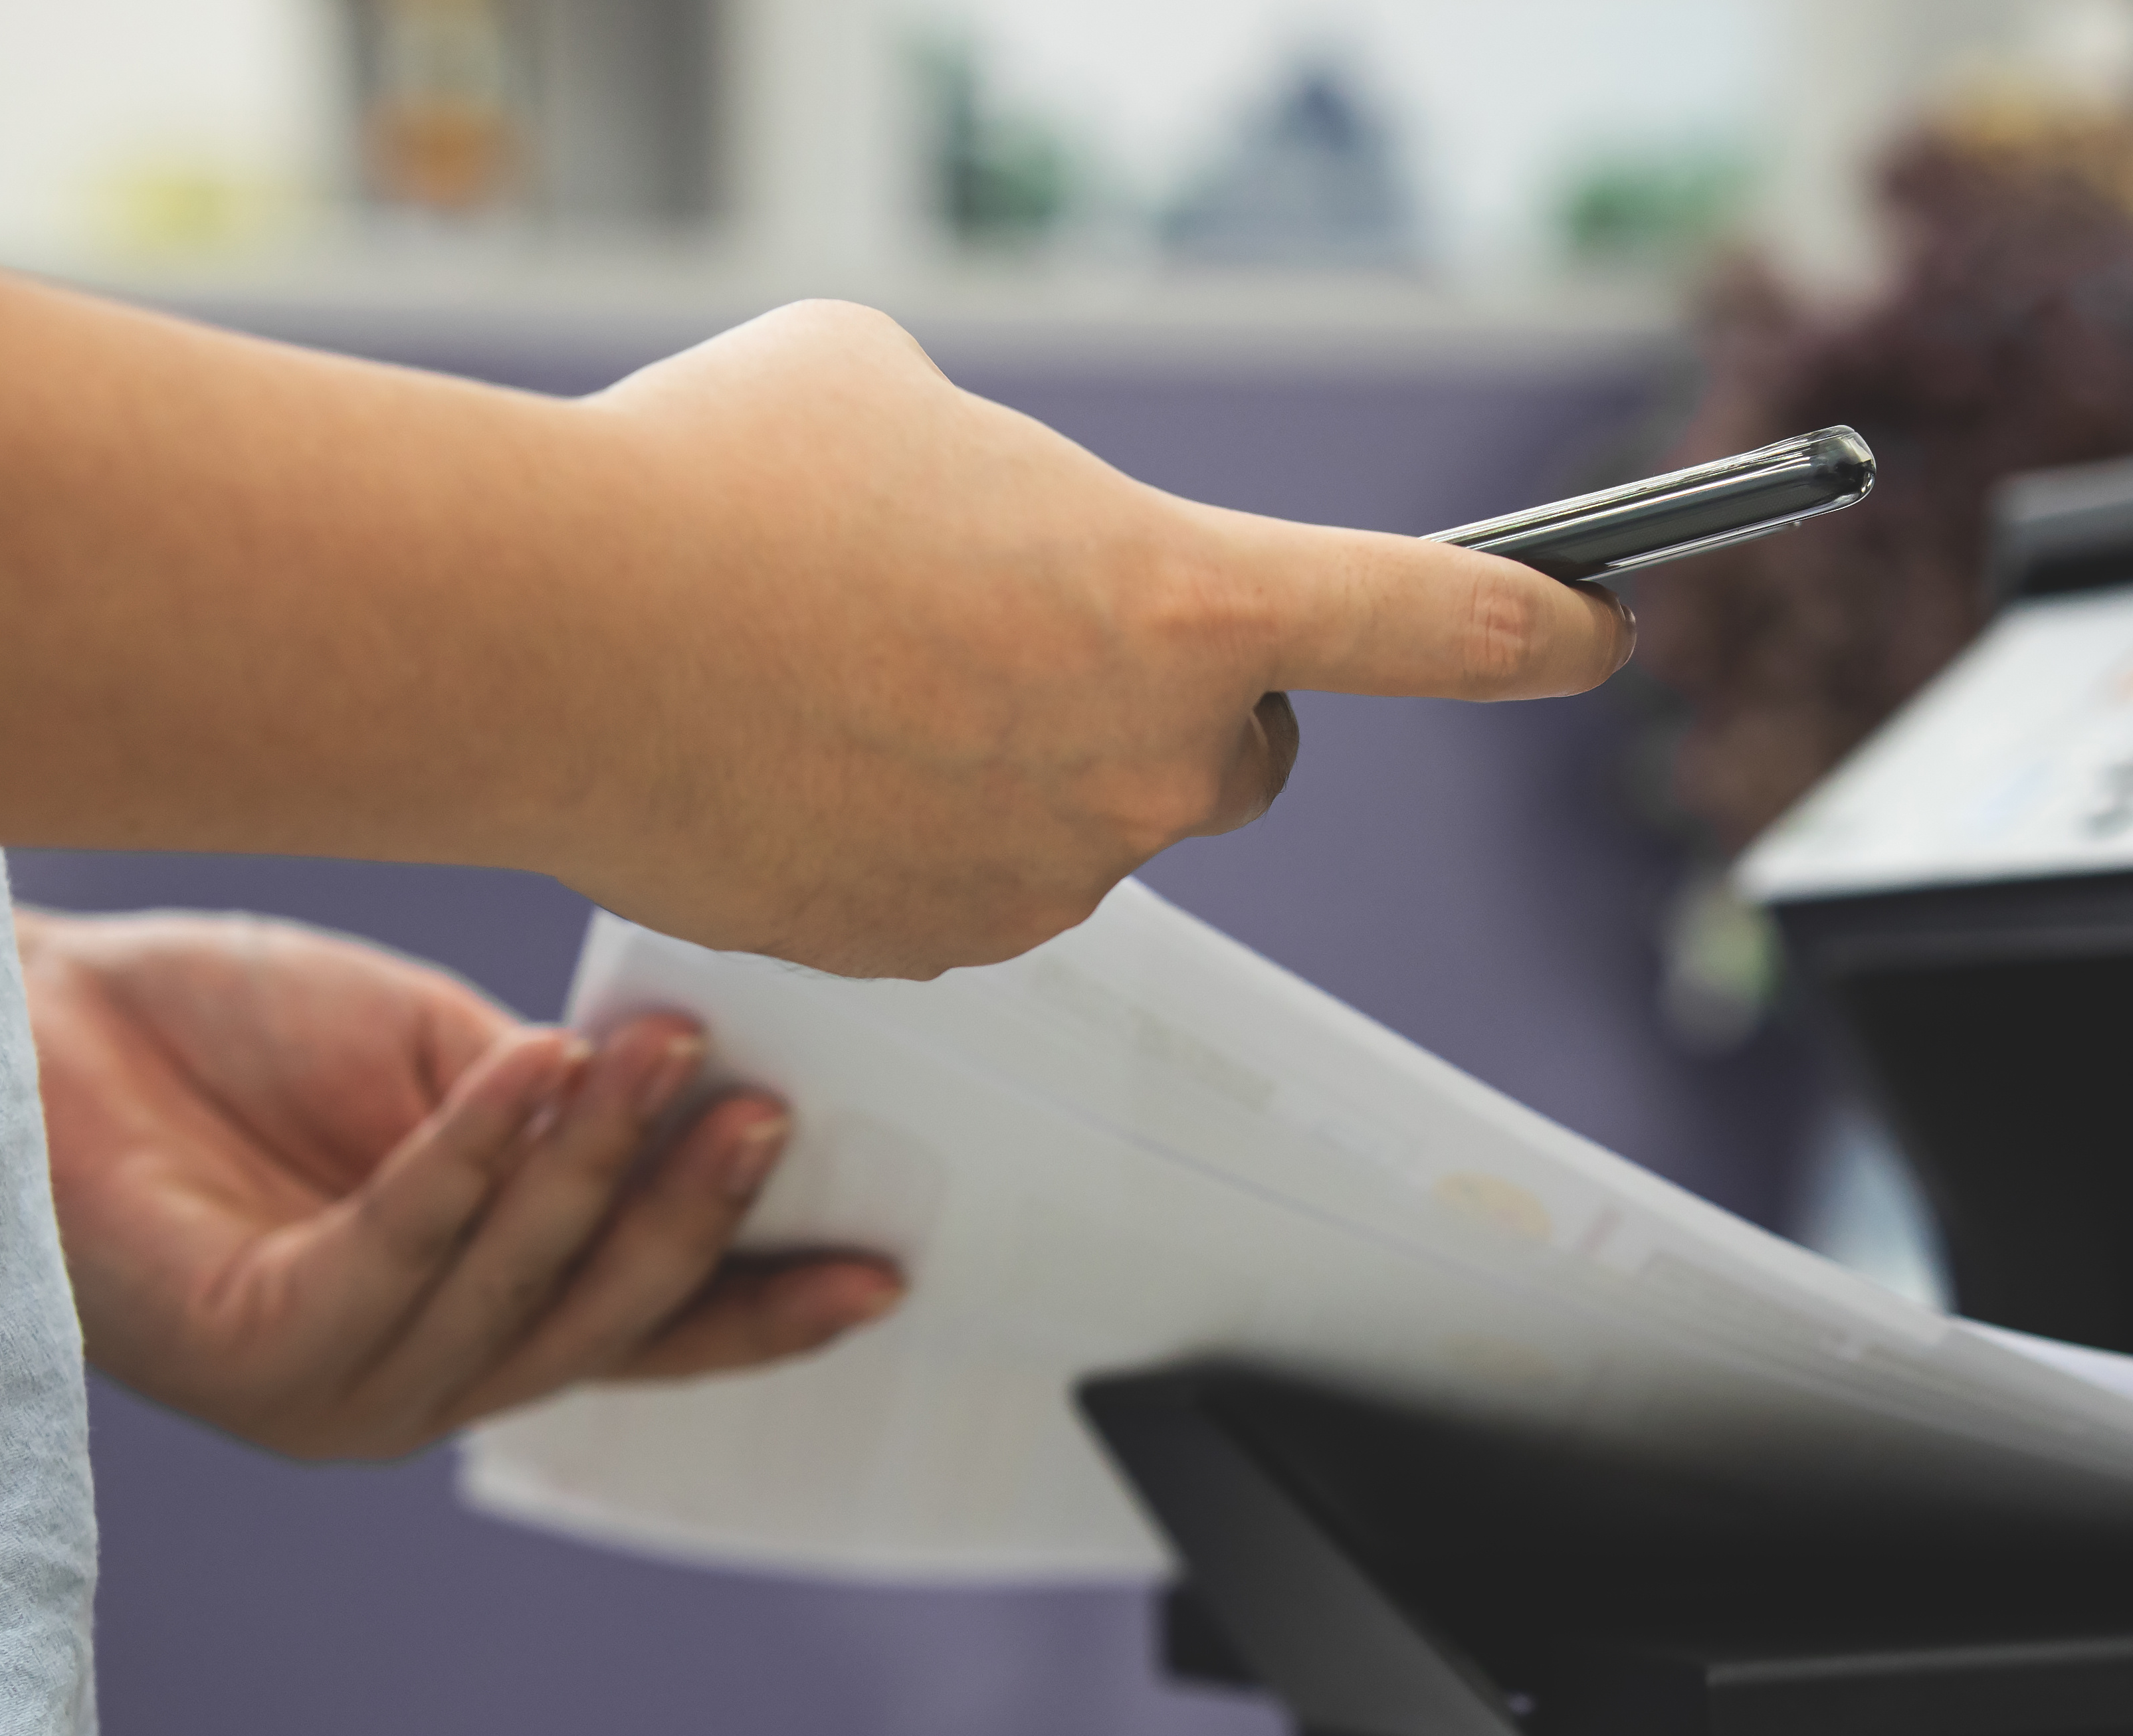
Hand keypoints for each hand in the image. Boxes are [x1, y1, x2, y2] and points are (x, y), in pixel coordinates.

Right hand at [0, 18, 1630, 974]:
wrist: (543, 639)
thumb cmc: (718, 474)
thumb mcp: (893, 389)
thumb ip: (1005, 469)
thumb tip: (988, 528)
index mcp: (1176, 597)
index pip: (1418, 621)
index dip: (1521, 629)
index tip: (1589, 632)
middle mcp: (1145, 762)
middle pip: (1242, 751)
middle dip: (1184, 699)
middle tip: (1053, 634)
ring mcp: (1046, 876)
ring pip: (1102, 822)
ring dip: (1032, 759)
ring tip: (869, 680)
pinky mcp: (941, 949)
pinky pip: (987, 884)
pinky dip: (933, 832)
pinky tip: (816, 762)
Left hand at [19, 907, 900, 1460]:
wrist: (26, 1008)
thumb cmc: (225, 1034)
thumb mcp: (448, 1070)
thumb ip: (566, 1119)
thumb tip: (717, 1104)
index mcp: (465, 1331)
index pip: (643, 1336)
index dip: (759, 1306)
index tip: (877, 1269)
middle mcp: (408, 1392)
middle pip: (598, 1321)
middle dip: (693, 1212)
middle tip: (767, 1106)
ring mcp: (329, 1394)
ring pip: (512, 1286)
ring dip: (596, 1163)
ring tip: (663, 1049)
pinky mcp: (248, 1355)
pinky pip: (398, 1252)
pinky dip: (473, 1157)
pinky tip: (527, 1066)